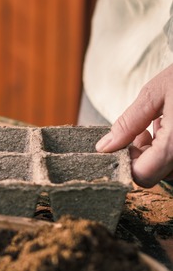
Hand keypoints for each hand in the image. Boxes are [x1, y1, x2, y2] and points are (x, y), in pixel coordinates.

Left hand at [96, 65, 172, 186]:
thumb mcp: (154, 94)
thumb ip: (128, 123)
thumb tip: (105, 146)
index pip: (143, 175)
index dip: (127, 161)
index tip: (124, 141)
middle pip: (157, 174)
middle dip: (142, 155)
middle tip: (142, 130)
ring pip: (170, 169)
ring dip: (158, 152)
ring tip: (160, 124)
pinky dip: (171, 147)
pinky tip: (172, 124)